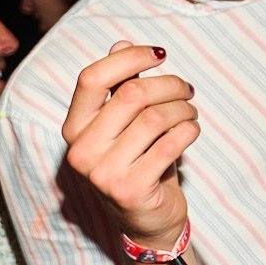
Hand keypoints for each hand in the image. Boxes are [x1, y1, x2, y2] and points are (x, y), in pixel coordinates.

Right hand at [60, 41, 198, 249]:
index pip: (92, 78)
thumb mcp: (124, 124)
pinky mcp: (131, 189)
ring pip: (155, 117)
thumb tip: (121, 44)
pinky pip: (170, 144)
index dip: (129, 58)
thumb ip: (119, 86)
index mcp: (74, 128)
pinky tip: (191, 132)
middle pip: (132, 93)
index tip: (159, 55)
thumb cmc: (137, 163)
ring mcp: (103, 172)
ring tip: (190, 114)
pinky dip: (189, 131)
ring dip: (184, 109)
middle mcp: (81, 150)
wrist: (146, 220)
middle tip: (187, 90)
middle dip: (169, 85)